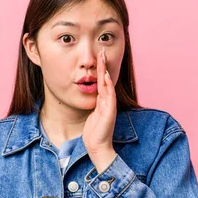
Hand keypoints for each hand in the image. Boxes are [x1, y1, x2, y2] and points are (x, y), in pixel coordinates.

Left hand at [82, 47, 116, 167]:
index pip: (101, 81)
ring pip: (108, 84)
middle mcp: (107, 101)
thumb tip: (87, 96)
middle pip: (106, 79)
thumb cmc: (93, 133)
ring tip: (103, 58)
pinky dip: (108, 85)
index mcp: (102, 101)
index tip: (98, 56)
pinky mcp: (109, 112)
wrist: (98, 147)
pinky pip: (109, 96)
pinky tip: (106, 76)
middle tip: (102, 51)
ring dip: (106, 71)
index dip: (100, 69)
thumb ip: (92, 105)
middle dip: (103, 65)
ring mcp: (109, 106)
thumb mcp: (91, 114)